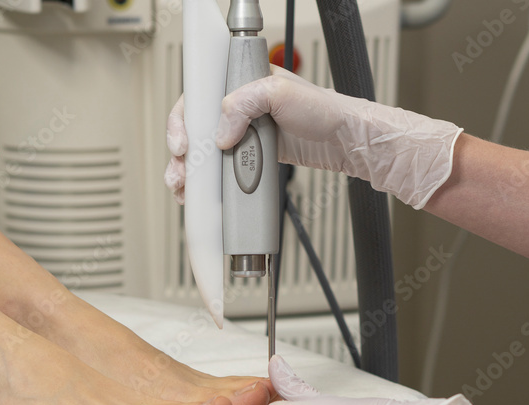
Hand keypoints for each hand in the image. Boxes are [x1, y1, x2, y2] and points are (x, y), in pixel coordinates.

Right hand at [164, 67, 462, 208]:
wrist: (347, 141)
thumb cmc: (324, 110)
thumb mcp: (281, 94)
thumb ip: (244, 106)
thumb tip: (220, 135)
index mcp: (241, 85)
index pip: (198, 98)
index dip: (183, 121)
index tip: (184, 143)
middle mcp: (239, 109)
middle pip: (196, 130)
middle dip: (182, 154)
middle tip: (181, 172)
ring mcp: (245, 134)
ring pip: (207, 154)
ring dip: (191, 173)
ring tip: (185, 190)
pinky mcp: (255, 156)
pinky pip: (225, 169)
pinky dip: (210, 184)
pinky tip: (203, 196)